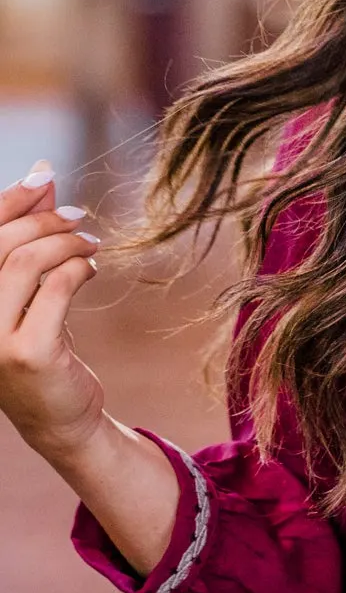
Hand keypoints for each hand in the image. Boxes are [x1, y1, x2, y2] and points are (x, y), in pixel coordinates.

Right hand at [0, 163, 103, 463]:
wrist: (57, 418)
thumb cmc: (37, 343)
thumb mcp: (26, 288)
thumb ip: (28, 234)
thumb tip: (42, 173)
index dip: (9, 199)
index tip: (44, 178)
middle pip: (1, 243)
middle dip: (46, 220)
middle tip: (80, 220)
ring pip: (25, 261)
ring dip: (66, 243)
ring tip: (89, 245)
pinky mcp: (27, 353)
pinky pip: (55, 288)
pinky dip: (77, 268)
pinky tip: (89, 269)